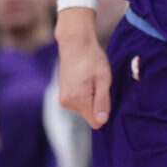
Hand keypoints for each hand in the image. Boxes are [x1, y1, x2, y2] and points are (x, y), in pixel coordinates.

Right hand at [56, 8, 113, 127]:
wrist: (75, 43)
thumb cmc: (92, 58)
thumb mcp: (104, 79)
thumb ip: (102, 101)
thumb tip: (101, 121)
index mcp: (78, 99)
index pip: (96, 122)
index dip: (104, 111)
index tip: (104, 94)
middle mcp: (67, 102)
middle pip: (89, 116)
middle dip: (96, 103)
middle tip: (97, 83)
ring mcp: (63, 99)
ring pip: (84, 110)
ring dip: (90, 98)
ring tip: (90, 80)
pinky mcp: (62, 95)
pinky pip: (78, 104)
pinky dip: (83, 95)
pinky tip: (84, 81)